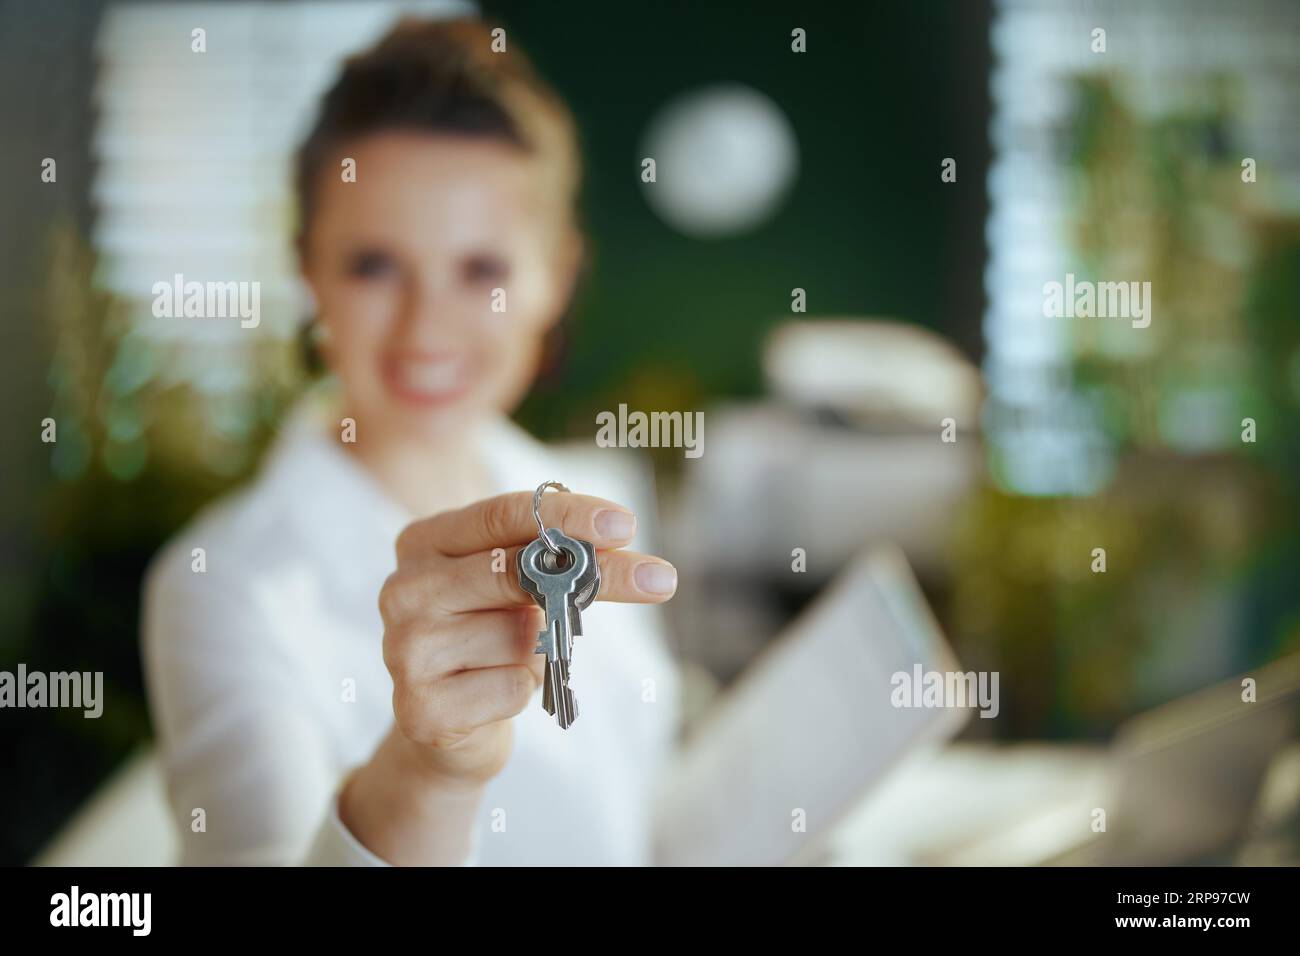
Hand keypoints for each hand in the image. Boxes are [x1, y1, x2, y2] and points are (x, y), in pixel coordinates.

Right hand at [378, 490, 676, 786]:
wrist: (444, 725)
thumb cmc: (491, 637)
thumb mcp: (517, 586)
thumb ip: (550, 562)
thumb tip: (617, 549)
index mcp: (423, 542)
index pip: (503, 516)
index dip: (568, 516)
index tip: (626, 524)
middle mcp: (402, 589)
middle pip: (516, 570)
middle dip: (597, 574)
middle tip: (660, 579)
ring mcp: (404, 649)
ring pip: (520, 634)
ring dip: (543, 648)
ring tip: (515, 658)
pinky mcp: (420, 708)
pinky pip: (513, 686)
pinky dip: (525, 689)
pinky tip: (496, 692)